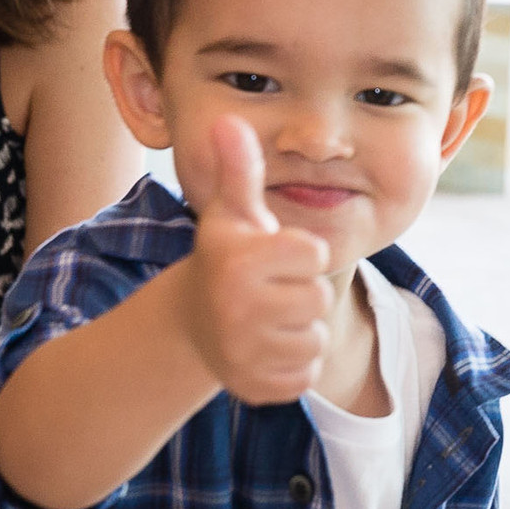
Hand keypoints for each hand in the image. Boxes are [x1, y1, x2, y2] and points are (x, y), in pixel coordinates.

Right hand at [183, 116, 331, 403]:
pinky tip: (267, 348)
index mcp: (239, 262)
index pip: (314, 254)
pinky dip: (294, 365)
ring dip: (299, 330)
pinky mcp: (256, 388)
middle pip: (317, 299)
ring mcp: (244, 353)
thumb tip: (226, 120)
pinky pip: (306, 376)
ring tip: (269, 319)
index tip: (274, 256)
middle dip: (301, 293)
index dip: (300, 253)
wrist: (192, 326)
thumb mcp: (230, 212)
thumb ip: (238, 168)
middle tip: (270, 290)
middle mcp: (237, 309)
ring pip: (315, 340)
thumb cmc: (225, 257)